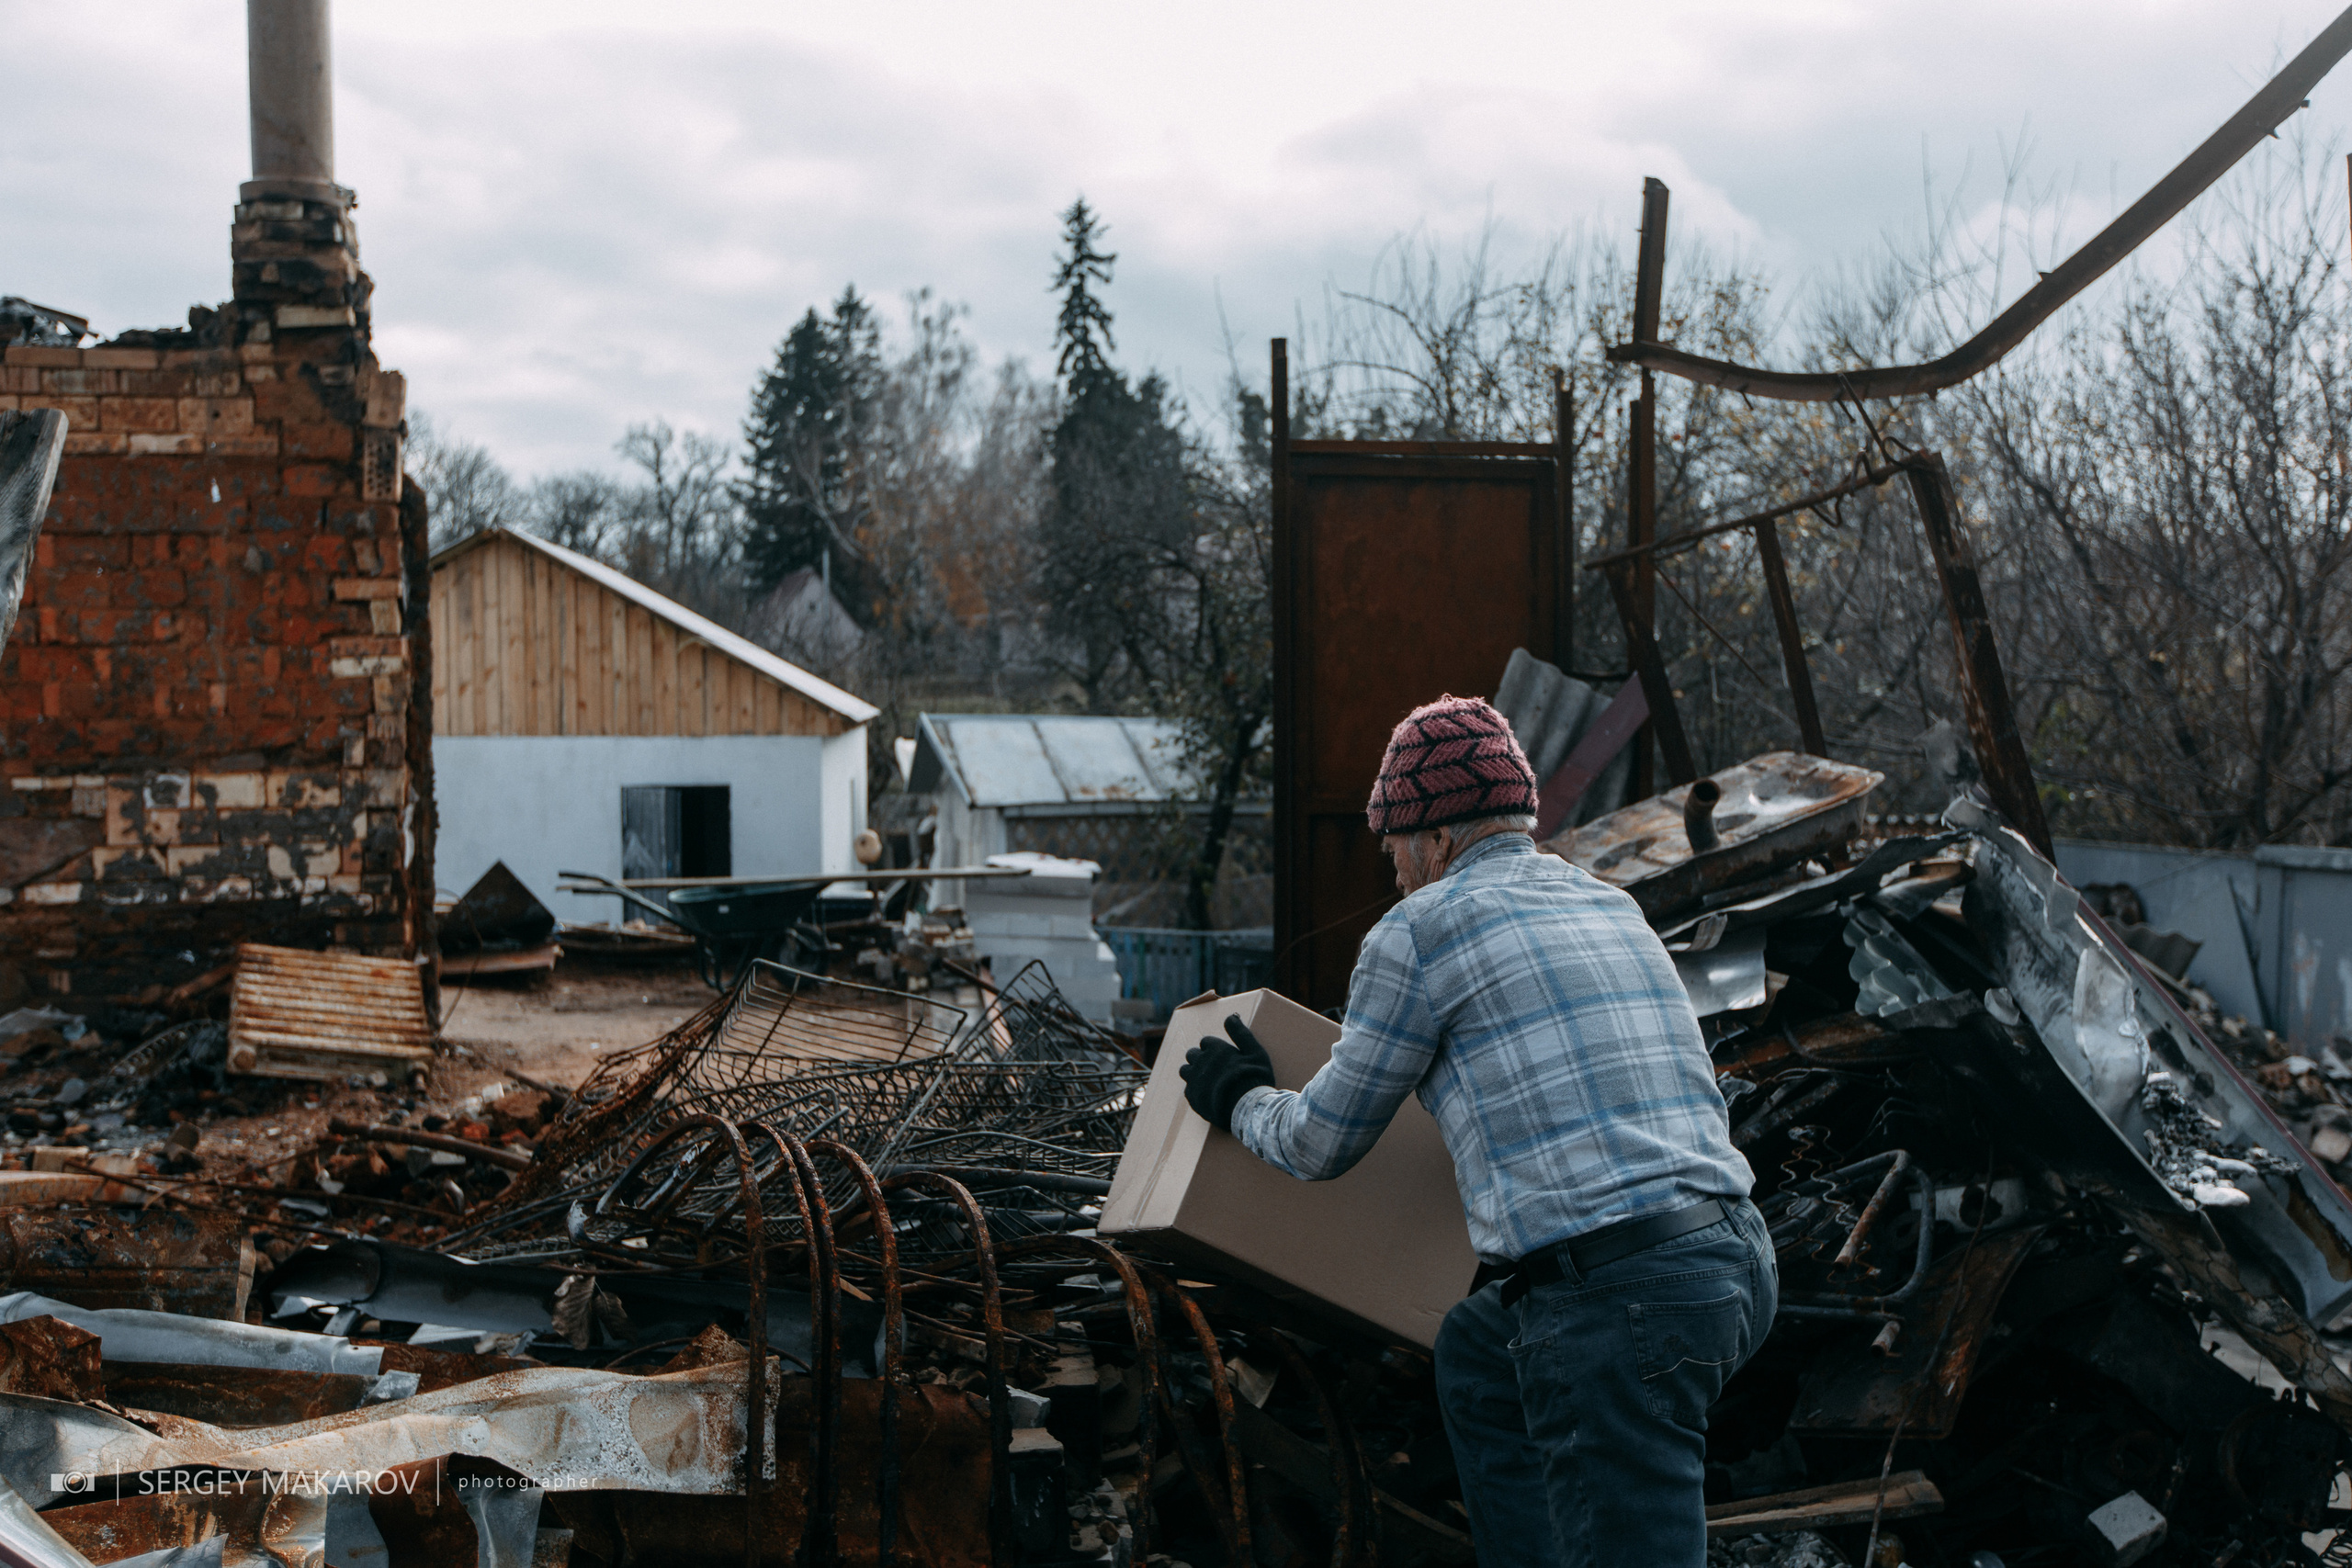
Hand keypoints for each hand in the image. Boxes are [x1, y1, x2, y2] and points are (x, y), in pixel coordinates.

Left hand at [1180, 1014, 1276, 1133]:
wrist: (1248, 1109)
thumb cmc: (1255, 1078)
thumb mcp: (1255, 1052)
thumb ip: (1241, 1033)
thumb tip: (1230, 1016)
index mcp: (1215, 1049)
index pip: (1206, 1042)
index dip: (1214, 1048)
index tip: (1222, 1056)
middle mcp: (1201, 1062)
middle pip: (1192, 1054)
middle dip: (1201, 1058)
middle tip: (1214, 1068)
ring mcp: (1194, 1080)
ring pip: (1185, 1070)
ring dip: (1193, 1072)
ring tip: (1207, 1080)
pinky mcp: (1192, 1097)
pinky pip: (1188, 1089)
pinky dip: (1195, 1090)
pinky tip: (1207, 1095)